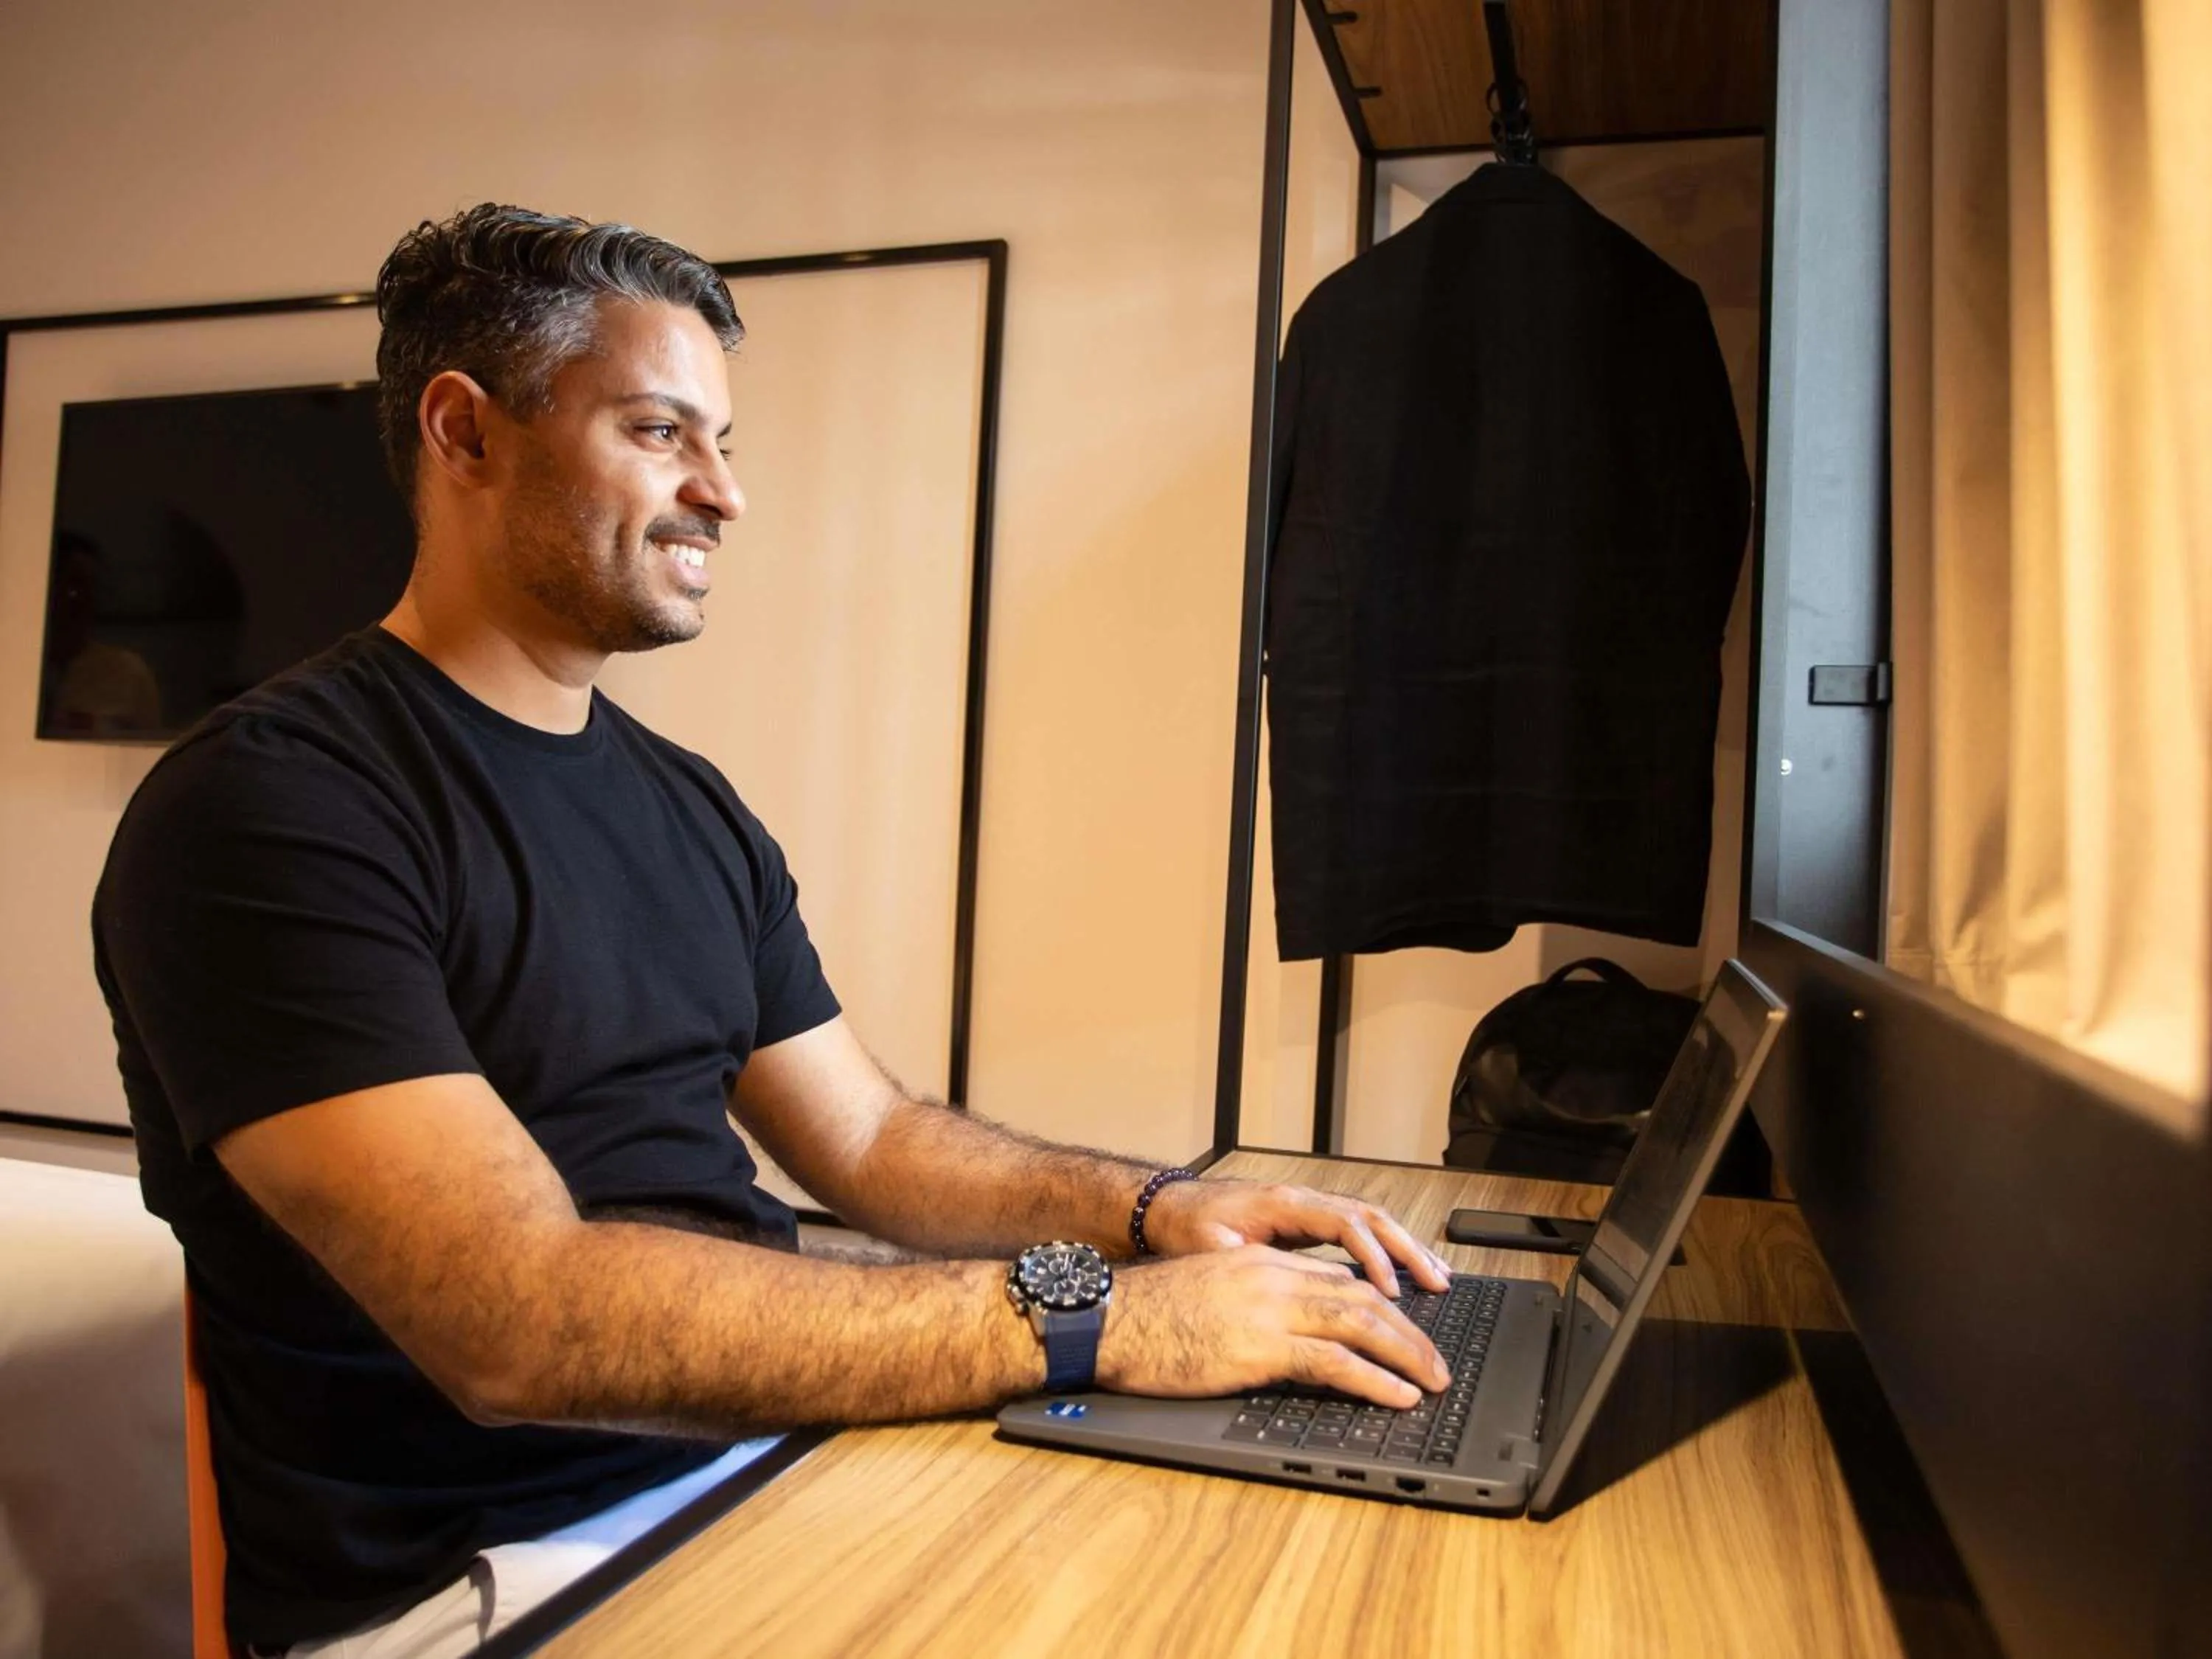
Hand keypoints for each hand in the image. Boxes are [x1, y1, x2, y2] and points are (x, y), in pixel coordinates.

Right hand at [1096, 1245, 1451, 1407]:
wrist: (1109, 1318)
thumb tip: (1274, 1328)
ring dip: (1406, 1353)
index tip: (1402, 1325)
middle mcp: (1274, 1277)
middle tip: (1436, 1359)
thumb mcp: (1206, 1292)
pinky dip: (1375, 1379)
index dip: (1377, 1303)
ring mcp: (1271, 1310)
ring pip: (1361, 1324)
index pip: (1335, 1279)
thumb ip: (1247, 1300)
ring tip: (1433, 1378)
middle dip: (1407, 1329)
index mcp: (1260, 1263)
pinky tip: (1398, 1394)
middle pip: (1361, 1298)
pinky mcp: (1262, 1347)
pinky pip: (1335, 1361)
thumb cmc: (1146, 1315)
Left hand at [1139, 1178, 1453, 1298]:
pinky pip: (1357, 1230)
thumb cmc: (1187, 1227)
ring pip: (1371, 1220)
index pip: (1344, 1224)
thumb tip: (1282, 1291)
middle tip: (1439, 1283)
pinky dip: (1386, 1250)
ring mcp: (1308, 1208)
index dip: (1371, 1257)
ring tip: (1438, 1277)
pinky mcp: (1307, 1222)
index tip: (1390, 1291)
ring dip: (1405, 1248)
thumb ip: (1248, 1266)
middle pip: (1371, 1217)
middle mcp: (1303, 1200)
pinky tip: (1403, 1275)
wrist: (1169, 1206)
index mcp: (1283, 1205)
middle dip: (1408, 1250)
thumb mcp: (1212, 1249)